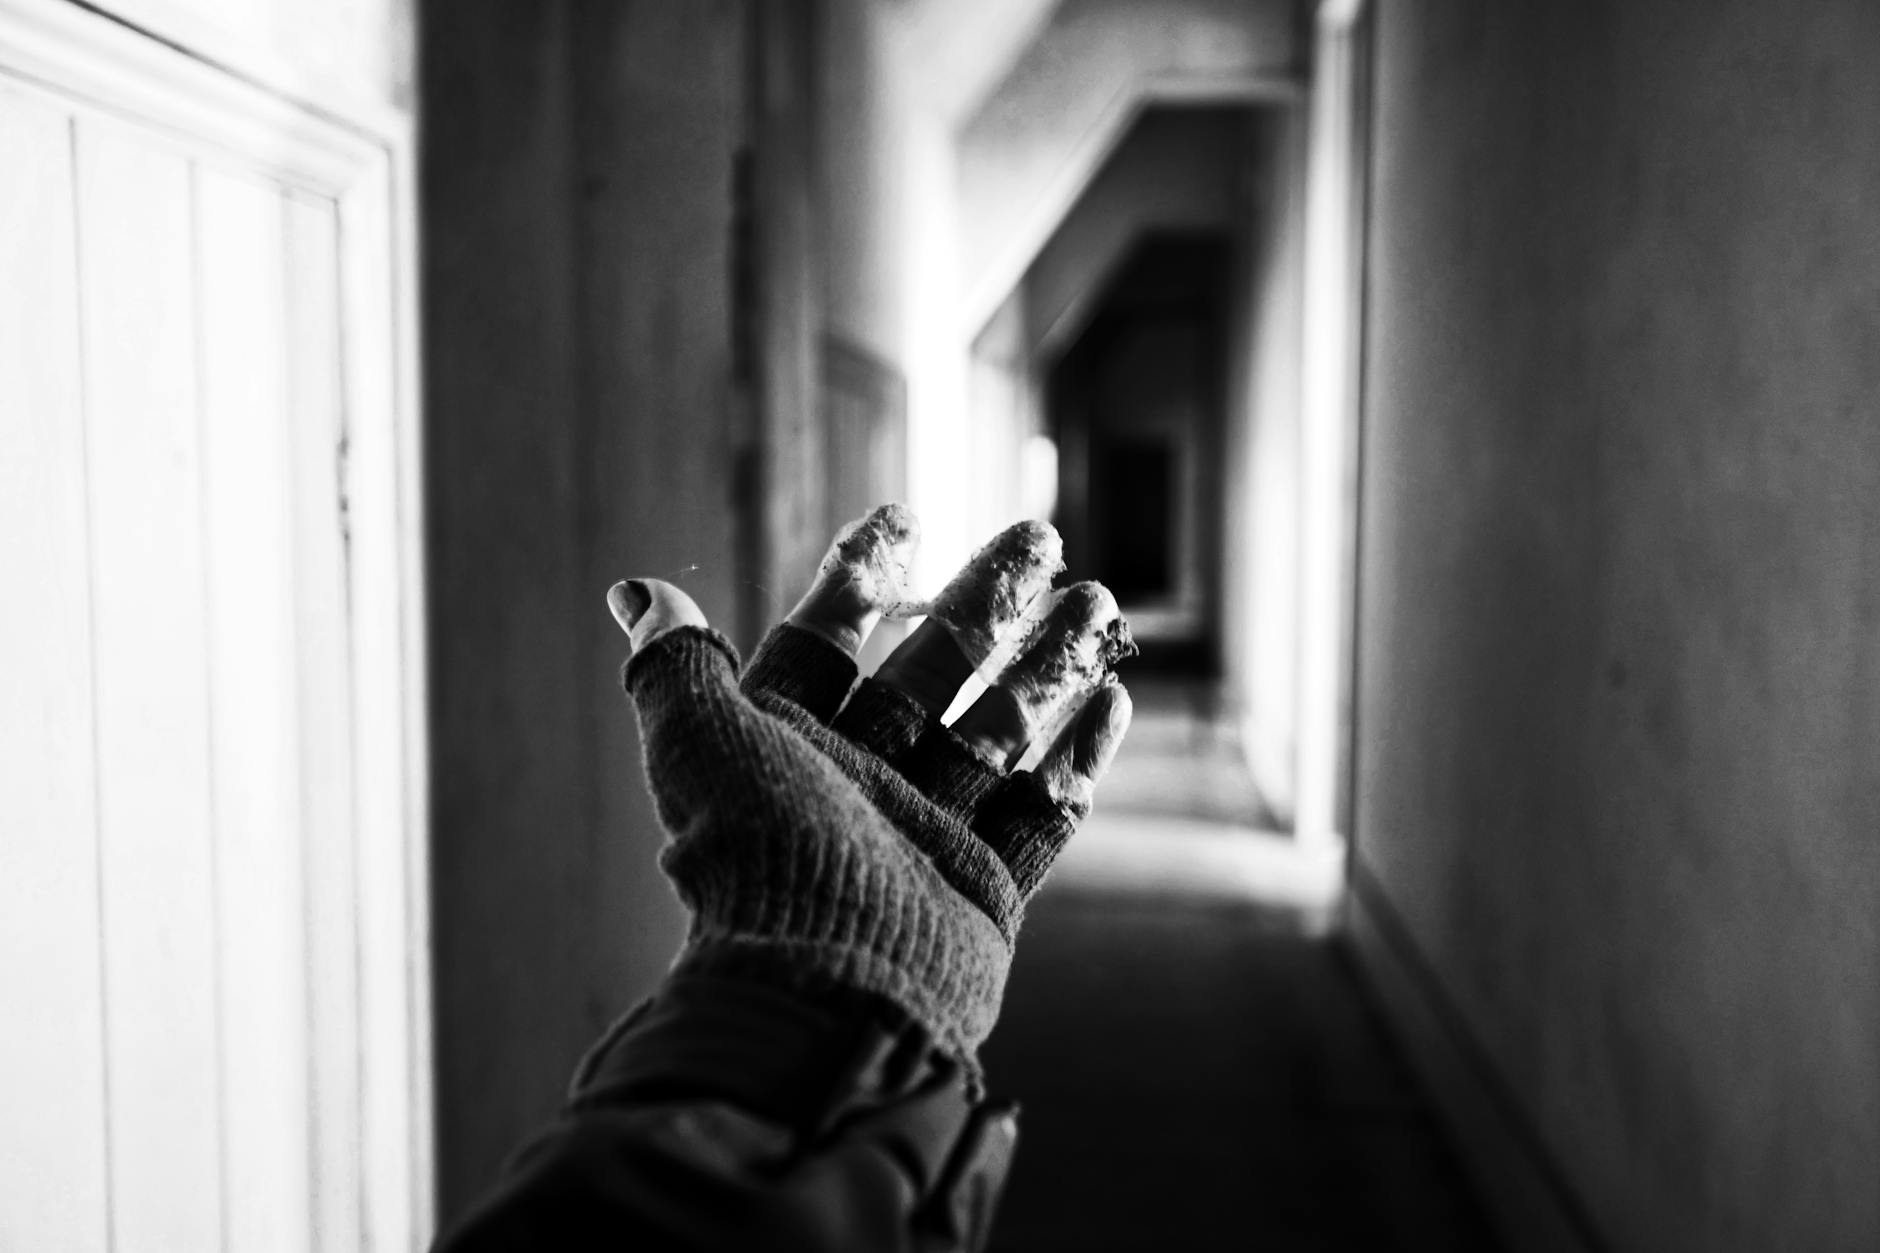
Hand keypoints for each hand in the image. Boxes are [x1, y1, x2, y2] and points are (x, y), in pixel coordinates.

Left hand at [605, 505, 1133, 1062]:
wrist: (824, 994)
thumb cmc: (760, 862)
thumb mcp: (703, 747)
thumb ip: (677, 669)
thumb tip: (635, 590)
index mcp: (791, 744)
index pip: (830, 640)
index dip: (862, 576)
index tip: (902, 514)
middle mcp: (862, 780)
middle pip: (932, 670)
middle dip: (986, 601)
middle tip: (1038, 536)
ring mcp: (928, 831)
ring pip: (998, 728)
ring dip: (1048, 663)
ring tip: (1097, 601)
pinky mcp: (984, 887)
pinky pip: (1040, 812)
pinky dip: (1077, 760)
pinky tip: (1111, 701)